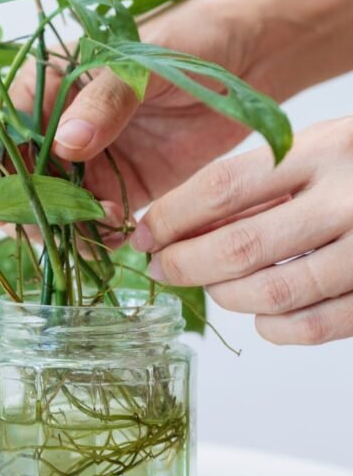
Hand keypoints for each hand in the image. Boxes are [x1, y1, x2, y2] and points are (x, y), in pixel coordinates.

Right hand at [10, 0, 266, 211]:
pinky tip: (120, 231)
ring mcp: (91, 158)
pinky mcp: (124, 183)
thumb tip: (64, 143)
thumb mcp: (143, 62)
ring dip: (67, 227)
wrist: (250, 57)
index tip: (7, 203)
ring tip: (103, 229)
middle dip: (32, 210)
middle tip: (61, 228)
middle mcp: (61, 125)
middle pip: (22, 177)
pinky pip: (96, 217)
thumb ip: (105, 100)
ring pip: (56, 205)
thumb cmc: (190, 39)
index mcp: (50, 84)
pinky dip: (99, 234)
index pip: (4, 130)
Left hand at [132, 118, 352, 344]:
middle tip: (161, 267)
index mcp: (317, 150)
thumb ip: (252, 181)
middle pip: (241, 246)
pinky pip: (320, 326)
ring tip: (208, 287)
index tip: (143, 233)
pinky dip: (277, 329)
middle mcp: (348, 198)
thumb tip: (176, 224)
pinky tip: (259, 316)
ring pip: (275, 293)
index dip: (171, 216)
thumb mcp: (307, 147)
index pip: (220, 188)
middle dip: (185, 263)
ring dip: (225, 296)